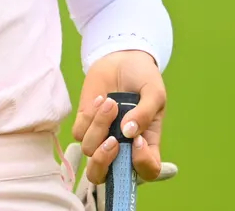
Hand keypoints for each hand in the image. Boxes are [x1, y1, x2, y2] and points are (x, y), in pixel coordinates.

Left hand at [70, 49, 165, 184]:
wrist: (122, 57)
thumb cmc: (143, 78)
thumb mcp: (154, 92)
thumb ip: (145, 114)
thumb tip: (128, 133)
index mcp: (146, 145)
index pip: (147, 171)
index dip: (141, 165)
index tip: (137, 141)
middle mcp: (122, 146)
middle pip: (104, 176)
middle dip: (103, 162)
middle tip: (112, 142)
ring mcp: (101, 135)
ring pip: (90, 149)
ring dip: (99, 126)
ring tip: (112, 103)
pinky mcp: (85, 122)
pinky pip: (79, 131)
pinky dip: (90, 117)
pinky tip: (102, 100)